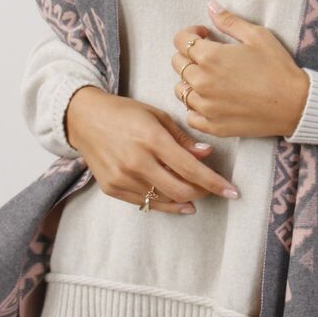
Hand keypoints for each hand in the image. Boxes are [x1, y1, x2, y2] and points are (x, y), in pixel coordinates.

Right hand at [65, 87, 240, 213]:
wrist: (84, 119)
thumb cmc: (125, 113)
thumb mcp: (157, 116)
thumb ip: (182, 139)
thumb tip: (207, 155)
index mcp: (151, 139)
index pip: (191, 169)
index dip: (215, 183)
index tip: (233, 192)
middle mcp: (136, 161)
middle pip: (181, 190)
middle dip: (203, 193)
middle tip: (212, 189)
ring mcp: (122, 178)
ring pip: (164, 200)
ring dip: (185, 199)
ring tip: (195, 193)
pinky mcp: (112, 188)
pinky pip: (146, 203)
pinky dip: (165, 203)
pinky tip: (176, 200)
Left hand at [170, 0, 309, 138]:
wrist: (295, 104)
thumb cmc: (278, 67)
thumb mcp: (257, 36)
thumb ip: (229, 21)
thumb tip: (211, 6)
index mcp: (210, 57)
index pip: (180, 40)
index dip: (191, 34)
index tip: (205, 36)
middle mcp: (202, 82)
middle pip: (177, 63)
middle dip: (190, 55)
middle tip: (210, 56)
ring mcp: (205, 106)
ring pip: (180, 90)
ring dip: (190, 81)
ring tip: (210, 78)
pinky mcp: (212, 125)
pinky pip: (190, 115)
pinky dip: (196, 107)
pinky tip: (211, 100)